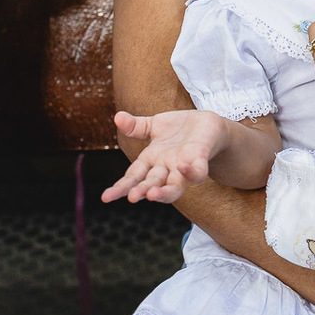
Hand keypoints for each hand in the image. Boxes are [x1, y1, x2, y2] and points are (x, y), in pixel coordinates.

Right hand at [101, 109, 226, 202]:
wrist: (208, 125)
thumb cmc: (179, 129)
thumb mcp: (155, 125)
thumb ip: (136, 126)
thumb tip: (117, 117)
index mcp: (151, 160)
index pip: (133, 176)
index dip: (120, 187)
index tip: (106, 198)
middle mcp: (166, 168)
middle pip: (151, 183)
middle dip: (142, 191)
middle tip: (132, 197)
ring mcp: (184, 167)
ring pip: (174, 186)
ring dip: (164, 192)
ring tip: (153, 195)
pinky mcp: (201, 160)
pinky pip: (197, 171)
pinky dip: (191, 172)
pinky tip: (183, 166)